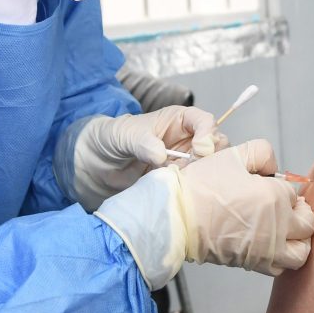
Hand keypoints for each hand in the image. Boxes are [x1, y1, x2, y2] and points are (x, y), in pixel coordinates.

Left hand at [61, 106, 226, 210]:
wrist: (97, 166)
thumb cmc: (111, 139)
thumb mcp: (124, 135)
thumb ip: (142, 142)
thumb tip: (161, 155)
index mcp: (178, 120)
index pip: (205, 121)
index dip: (207, 133)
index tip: (199, 150)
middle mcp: (186, 140)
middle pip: (216, 145)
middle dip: (209, 157)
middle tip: (189, 170)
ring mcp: (184, 163)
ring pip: (209, 168)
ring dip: (201, 175)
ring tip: (179, 181)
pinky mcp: (179, 182)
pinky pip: (195, 186)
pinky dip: (192, 190)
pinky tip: (177, 192)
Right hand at [178, 139, 313, 275]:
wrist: (176, 218)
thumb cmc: (201, 186)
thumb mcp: (232, 156)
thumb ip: (261, 153)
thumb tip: (273, 169)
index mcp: (274, 197)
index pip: (295, 194)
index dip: (284, 189)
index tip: (270, 188)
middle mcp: (277, 226)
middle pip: (308, 224)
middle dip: (301, 214)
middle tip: (286, 208)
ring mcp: (267, 249)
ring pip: (301, 252)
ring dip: (299, 241)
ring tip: (286, 231)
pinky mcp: (254, 265)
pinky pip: (281, 267)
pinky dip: (282, 258)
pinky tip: (270, 246)